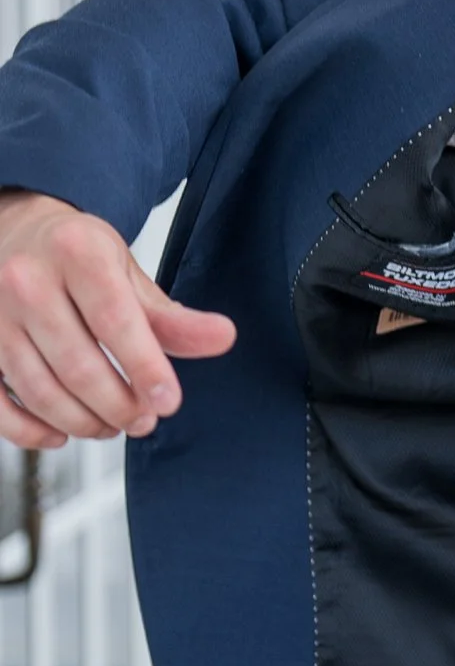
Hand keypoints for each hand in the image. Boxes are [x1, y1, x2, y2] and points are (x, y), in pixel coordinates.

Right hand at [0, 189, 234, 448]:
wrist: (16, 231)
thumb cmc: (77, 256)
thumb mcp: (128, 273)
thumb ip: (172, 316)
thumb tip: (223, 338)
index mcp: (76, 252)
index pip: (116, 321)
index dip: (146, 368)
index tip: (168, 402)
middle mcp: (26, 279)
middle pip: (78, 364)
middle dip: (118, 405)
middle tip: (143, 420)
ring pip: (39, 389)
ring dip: (82, 421)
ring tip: (112, 425)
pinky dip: (29, 429)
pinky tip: (61, 434)